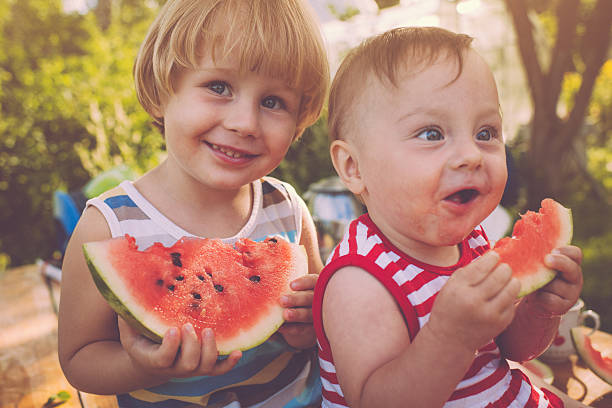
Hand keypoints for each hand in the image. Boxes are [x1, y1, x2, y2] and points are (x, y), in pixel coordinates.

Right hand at [118, 318, 241, 378]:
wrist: (149, 359)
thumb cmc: (139, 337)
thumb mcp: (129, 326)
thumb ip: (129, 311)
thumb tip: (127, 285)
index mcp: (152, 359)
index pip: (162, 359)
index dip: (170, 346)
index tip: (173, 329)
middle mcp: (173, 368)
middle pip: (187, 364)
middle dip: (191, 345)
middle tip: (189, 326)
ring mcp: (190, 369)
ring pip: (204, 367)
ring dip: (210, 350)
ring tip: (208, 331)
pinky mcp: (203, 367)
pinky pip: (218, 370)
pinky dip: (229, 363)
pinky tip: (239, 352)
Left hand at [278, 274, 317, 348]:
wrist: (303, 311)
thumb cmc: (294, 292)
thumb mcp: (293, 285)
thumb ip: (283, 279)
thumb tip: (260, 271)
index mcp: (315, 284)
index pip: (313, 281)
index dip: (304, 283)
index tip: (291, 285)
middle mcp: (320, 299)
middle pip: (311, 298)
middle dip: (297, 299)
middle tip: (282, 300)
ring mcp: (318, 314)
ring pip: (309, 315)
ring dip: (297, 314)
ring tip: (285, 315)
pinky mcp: (313, 328)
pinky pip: (304, 329)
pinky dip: (293, 329)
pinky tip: (281, 328)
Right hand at [427, 252, 520, 352]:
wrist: (450, 340)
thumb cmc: (449, 307)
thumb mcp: (451, 286)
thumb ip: (470, 270)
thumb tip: (494, 254)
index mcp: (460, 289)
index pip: (484, 265)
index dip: (492, 257)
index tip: (494, 256)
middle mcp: (475, 302)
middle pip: (502, 274)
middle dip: (504, 267)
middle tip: (502, 268)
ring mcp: (490, 314)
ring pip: (513, 287)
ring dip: (511, 280)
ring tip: (505, 280)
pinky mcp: (501, 323)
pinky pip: (513, 302)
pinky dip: (509, 296)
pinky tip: (501, 296)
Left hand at [524, 245, 582, 317]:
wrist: (535, 301)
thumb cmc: (536, 276)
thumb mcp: (537, 263)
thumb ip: (533, 249)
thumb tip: (515, 231)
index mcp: (570, 264)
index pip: (575, 254)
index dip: (566, 251)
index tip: (553, 249)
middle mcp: (574, 278)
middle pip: (572, 268)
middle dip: (560, 263)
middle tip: (547, 260)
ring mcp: (571, 293)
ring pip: (557, 285)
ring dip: (543, 283)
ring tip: (537, 284)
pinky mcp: (562, 307)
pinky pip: (549, 299)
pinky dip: (539, 296)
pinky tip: (535, 295)